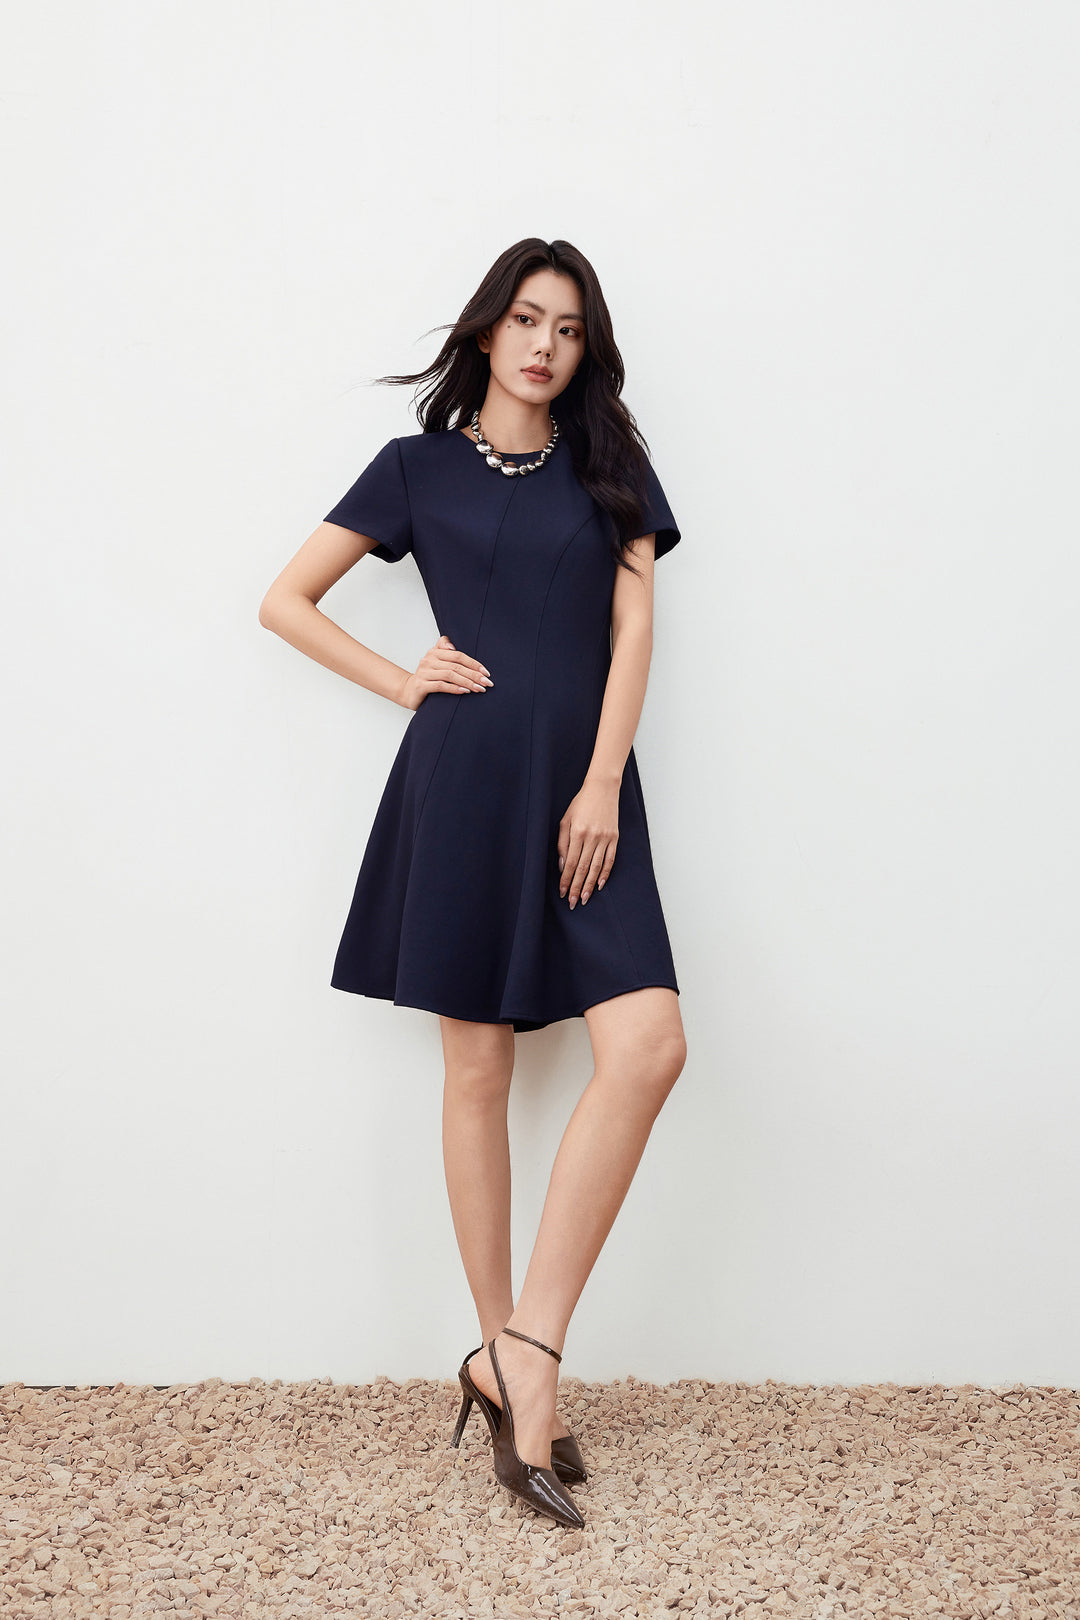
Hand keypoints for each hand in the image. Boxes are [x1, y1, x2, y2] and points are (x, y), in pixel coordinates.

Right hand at [398, 635, 492, 709]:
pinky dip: (454, 688)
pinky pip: (440, 685)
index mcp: (434, 652)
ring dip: (467, 682)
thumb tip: (453, 646)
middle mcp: (428, 660)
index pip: (458, 655)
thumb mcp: (436, 661)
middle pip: (456, 665)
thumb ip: (444, 648)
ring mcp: (424, 672)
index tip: (486, 672)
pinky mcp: (421, 685)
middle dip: (474, 674)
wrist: (409, 691)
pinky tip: (465, 691)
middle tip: (487, 682)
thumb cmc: (428, 677)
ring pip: (450, 675)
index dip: (473, 663)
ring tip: (479, 689)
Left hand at [557, 778, 619, 907]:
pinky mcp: (614, 838)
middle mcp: (592, 837)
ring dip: (590, 885)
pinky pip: (610, 860)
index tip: (563, 892)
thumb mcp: (565, 820)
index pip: (570, 863)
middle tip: (572, 903)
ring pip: (596, 868)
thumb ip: (562, 843)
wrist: (602, 789)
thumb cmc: (580, 804)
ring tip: (585, 899)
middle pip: (583, 869)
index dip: (566, 880)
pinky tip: (600, 885)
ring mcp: (605, 838)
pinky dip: (605, 874)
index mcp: (577, 833)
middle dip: (577, 888)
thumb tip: (563, 866)